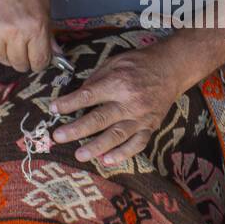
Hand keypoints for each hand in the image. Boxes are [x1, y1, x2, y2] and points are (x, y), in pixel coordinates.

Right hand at [0, 0, 55, 72]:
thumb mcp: (43, 6)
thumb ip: (48, 33)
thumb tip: (55, 54)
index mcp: (35, 27)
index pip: (39, 62)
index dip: (39, 62)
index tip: (37, 58)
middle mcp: (14, 33)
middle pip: (20, 65)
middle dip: (24, 60)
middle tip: (23, 48)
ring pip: (3, 60)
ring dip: (7, 53)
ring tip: (9, 35)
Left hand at [48, 46, 186, 164]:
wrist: (171, 68)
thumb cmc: (139, 63)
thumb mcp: (114, 62)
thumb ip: (96, 80)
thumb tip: (77, 98)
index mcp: (119, 82)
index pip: (89, 95)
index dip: (69, 103)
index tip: (53, 108)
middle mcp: (130, 101)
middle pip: (100, 119)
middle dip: (77, 129)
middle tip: (58, 137)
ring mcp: (141, 117)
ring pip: (117, 135)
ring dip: (97, 147)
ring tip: (79, 155)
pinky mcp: (151, 126)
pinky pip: (137, 144)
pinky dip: (122, 154)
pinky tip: (107, 161)